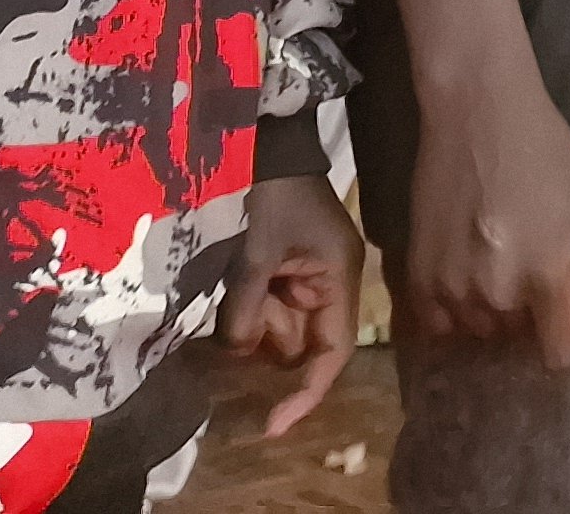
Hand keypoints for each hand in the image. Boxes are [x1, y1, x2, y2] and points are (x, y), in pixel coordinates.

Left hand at [222, 170, 363, 433]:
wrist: (263, 143)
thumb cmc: (270, 193)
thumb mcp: (256, 251)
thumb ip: (246, 309)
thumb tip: (237, 352)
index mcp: (338, 278)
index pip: (332, 353)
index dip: (306, 393)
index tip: (272, 425)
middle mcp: (329, 285)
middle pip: (301, 345)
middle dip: (266, 342)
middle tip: (237, 309)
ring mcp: (306, 278)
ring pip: (278, 330)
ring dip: (251, 325)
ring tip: (233, 283)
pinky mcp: (284, 271)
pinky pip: (266, 309)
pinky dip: (245, 311)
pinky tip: (230, 286)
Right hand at [407, 67, 569, 369]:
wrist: (476, 110)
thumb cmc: (544, 151)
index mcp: (547, 274)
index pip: (559, 353)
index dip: (569, 339)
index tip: (568, 314)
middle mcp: (497, 293)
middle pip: (519, 340)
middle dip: (531, 317)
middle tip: (530, 266)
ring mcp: (452, 287)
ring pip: (479, 332)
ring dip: (493, 312)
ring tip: (497, 259)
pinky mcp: (417, 276)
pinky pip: (438, 323)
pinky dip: (454, 309)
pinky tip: (466, 269)